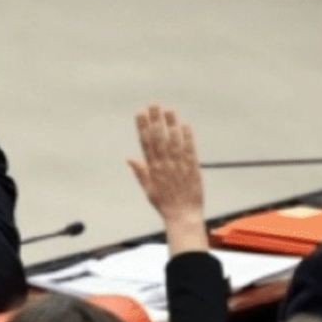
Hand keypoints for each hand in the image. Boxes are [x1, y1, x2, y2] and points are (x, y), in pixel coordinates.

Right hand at [128, 104, 207, 253]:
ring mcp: (178, 166)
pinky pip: (189, 150)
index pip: (146, 144)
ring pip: (173, 141)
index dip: (142, 127)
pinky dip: (187, 138)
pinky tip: (184, 125)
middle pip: (158, 139)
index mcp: (153, 169)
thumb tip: (130, 158)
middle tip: (152, 104)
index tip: (139, 113)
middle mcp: (164, 165)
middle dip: (154, 120)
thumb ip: (140, 173)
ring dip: (170, 124)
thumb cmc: (166, 205)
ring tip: (168, 109)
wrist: (183, 217)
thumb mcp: (148, 190)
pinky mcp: (192, 169)